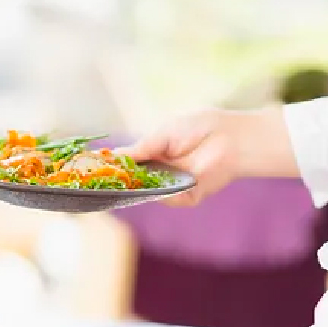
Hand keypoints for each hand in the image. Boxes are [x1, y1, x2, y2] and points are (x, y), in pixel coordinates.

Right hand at [116, 105, 296, 206]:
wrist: (232, 138)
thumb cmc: (200, 127)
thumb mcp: (164, 133)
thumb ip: (142, 148)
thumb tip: (114, 155)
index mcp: (156, 154)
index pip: (130, 165)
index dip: (114, 168)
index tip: (96, 168)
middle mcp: (163, 172)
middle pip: (135, 183)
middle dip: (120, 183)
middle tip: (104, 181)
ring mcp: (174, 186)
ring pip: (149, 193)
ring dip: (138, 189)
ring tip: (127, 180)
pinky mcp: (189, 196)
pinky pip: (169, 199)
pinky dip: (162, 194)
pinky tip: (156, 185)